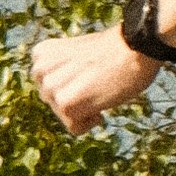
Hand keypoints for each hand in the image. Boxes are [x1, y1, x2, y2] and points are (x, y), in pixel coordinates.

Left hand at [29, 24, 158, 134]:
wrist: (135, 47)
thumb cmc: (113, 52)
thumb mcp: (75, 55)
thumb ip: (60, 71)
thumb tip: (59, 95)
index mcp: (41, 54)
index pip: (49, 88)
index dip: (72, 86)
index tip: (88, 73)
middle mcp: (40, 69)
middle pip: (54, 103)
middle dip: (75, 99)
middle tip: (95, 82)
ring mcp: (51, 86)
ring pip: (64, 115)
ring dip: (83, 110)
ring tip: (98, 89)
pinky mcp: (64, 103)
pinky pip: (74, 128)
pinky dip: (91, 122)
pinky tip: (100, 104)